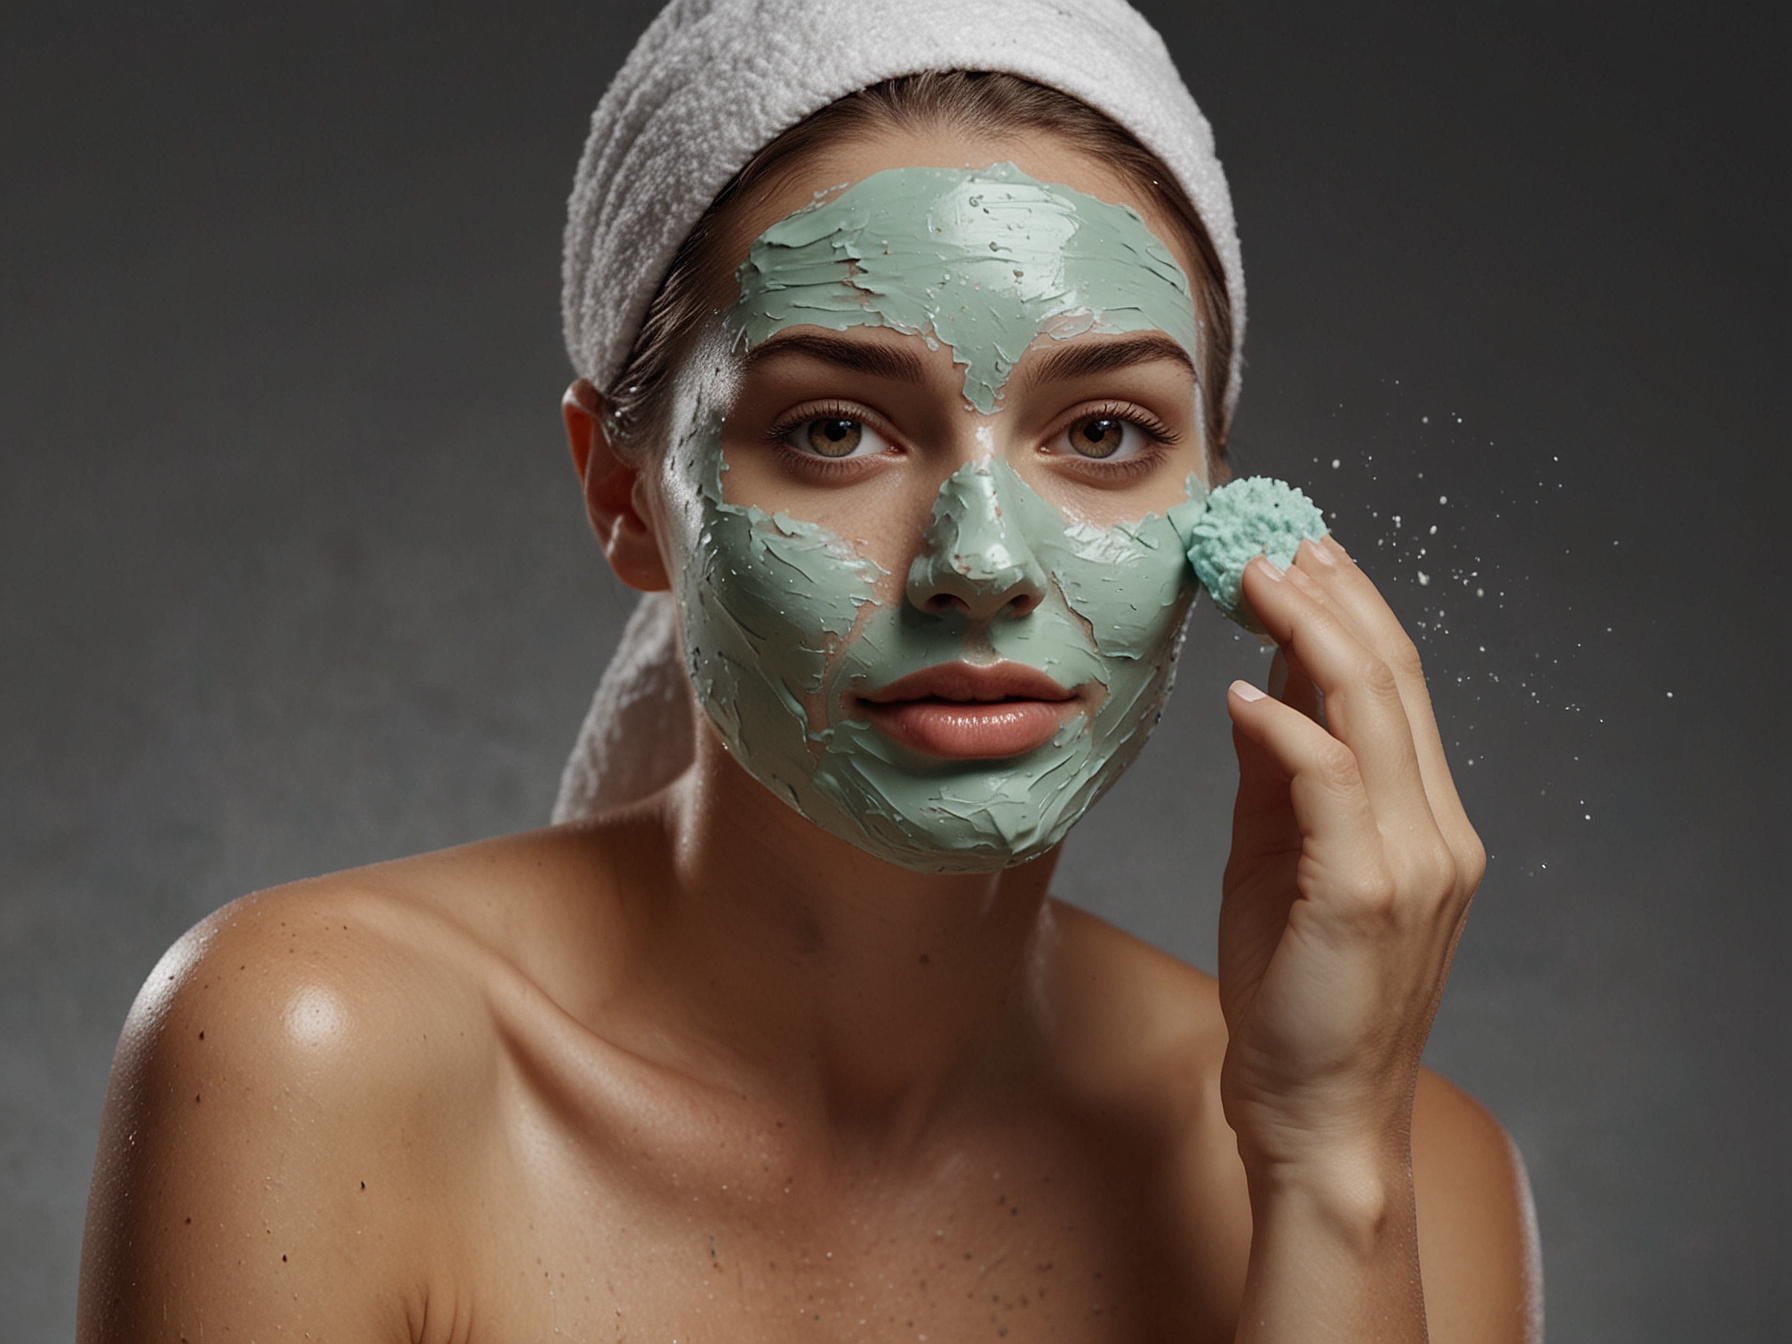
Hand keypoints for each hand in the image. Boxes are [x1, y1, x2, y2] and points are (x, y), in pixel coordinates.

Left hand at [1217, 534, 1484, 1175]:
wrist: (1317, 1115)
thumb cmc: (1297, 995)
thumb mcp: (1283, 865)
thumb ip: (1280, 780)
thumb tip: (1259, 691)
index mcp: (1423, 822)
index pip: (1395, 689)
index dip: (1349, 611)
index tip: (1298, 552)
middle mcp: (1435, 831)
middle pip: (1392, 681)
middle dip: (1333, 597)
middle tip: (1275, 535)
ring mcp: (1410, 861)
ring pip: (1370, 712)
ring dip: (1310, 632)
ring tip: (1257, 574)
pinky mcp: (1364, 892)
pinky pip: (1329, 782)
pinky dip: (1287, 726)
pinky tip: (1246, 688)